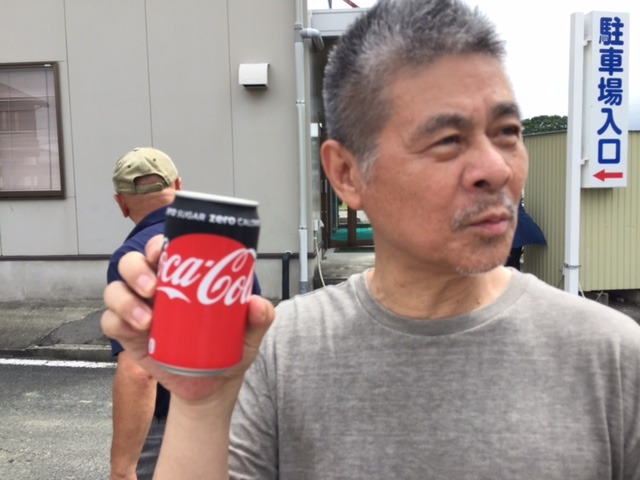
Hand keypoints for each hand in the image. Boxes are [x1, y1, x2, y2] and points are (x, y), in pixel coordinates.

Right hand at [101, 235, 274, 403]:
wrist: (212, 385)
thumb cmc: (227, 348)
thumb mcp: (248, 333)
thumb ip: (259, 318)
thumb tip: (255, 303)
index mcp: (182, 277)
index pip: (162, 249)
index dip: (157, 244)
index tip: (163, 252)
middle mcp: (155, 287)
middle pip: (132, 264)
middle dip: (137, 269)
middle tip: (154, 287)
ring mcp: (138, 310)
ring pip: (115, 290)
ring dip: (125, 300)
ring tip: (148, 320)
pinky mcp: (128, 335)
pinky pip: (110, 322)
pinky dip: (118, 322)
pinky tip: (137, 331)